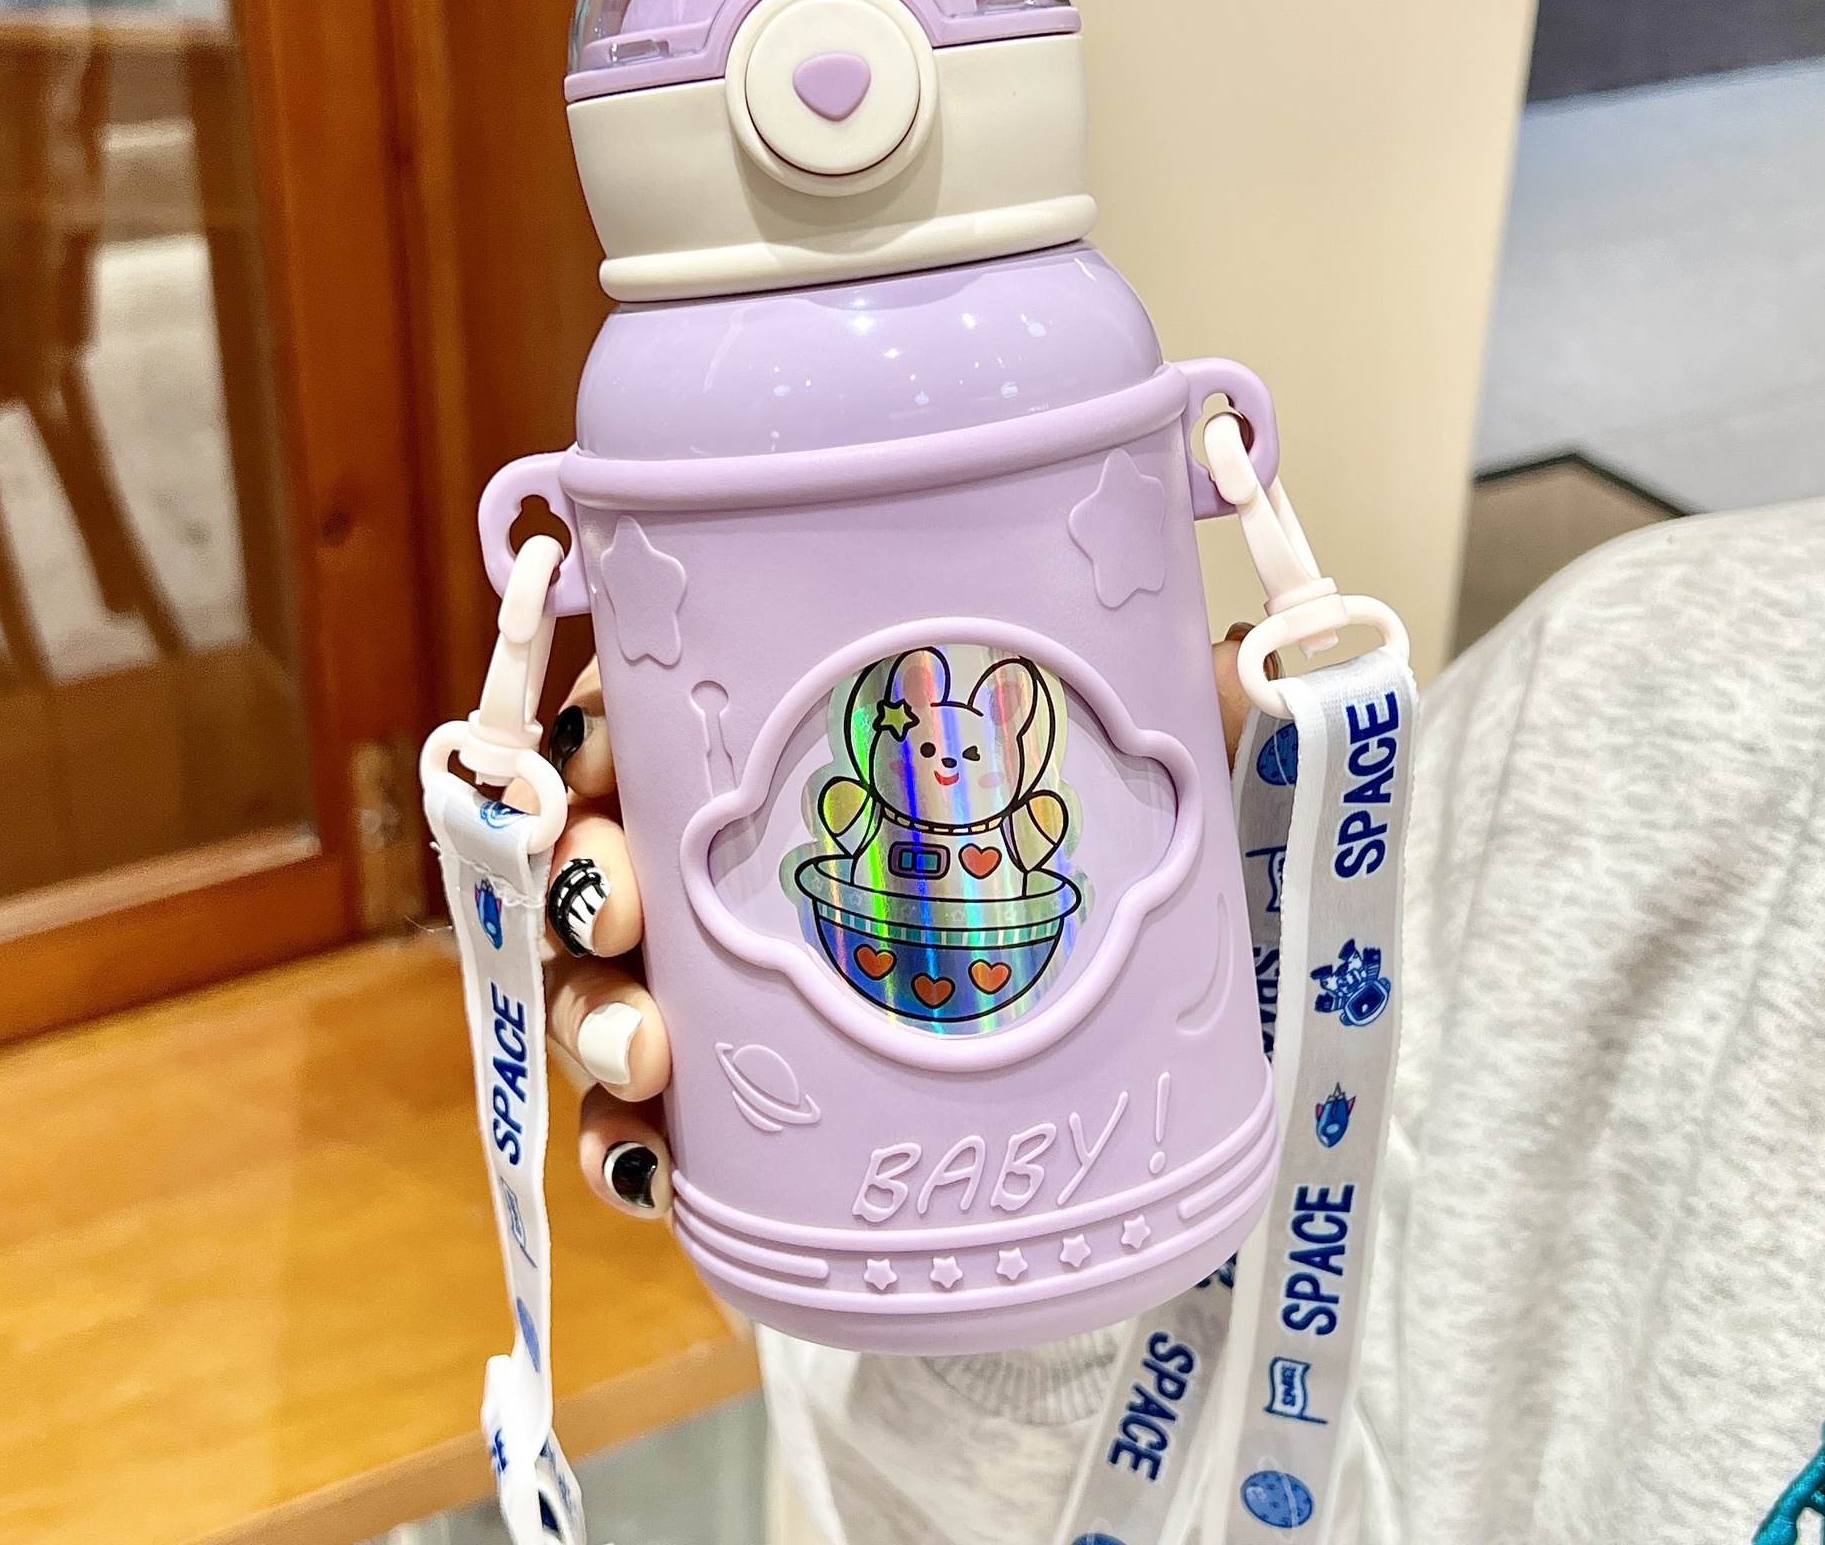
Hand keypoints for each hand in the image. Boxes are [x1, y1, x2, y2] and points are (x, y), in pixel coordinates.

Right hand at [514, 631, 1271, 1218]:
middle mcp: (758, 851)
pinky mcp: (762, 1099)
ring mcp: (749, 977)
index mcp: (815, 739)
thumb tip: (1239, 657)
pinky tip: (651, 1166)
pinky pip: (658, 1119)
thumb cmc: (1135, 866)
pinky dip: (627, 1142)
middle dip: (585, 872)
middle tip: (628, 907)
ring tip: (648, 1064)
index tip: (606, 754)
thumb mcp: (1168, 771)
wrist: (1163, 1032)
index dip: (601, 721)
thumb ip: (1204, 702)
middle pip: (609, 841)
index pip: (663, 703)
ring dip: (595, 1015)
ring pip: (611, 980)